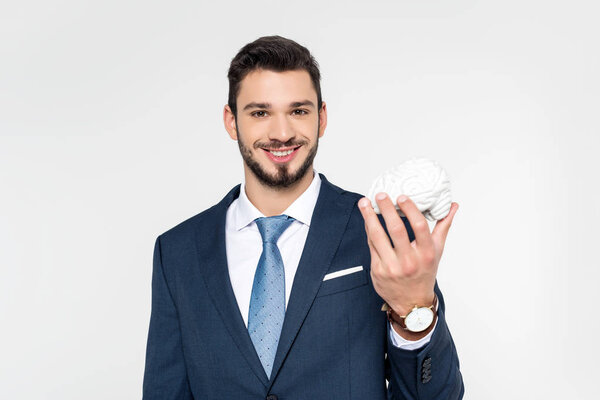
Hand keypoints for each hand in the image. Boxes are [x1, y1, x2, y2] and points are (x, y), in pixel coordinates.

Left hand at [358, 193, 458, 315]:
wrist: (412, 302)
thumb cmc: (425, 272)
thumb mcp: (437, 251)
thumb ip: (443, 226)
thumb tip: (452, 205)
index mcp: (426, 254)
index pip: (419, 227)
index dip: (410, 209)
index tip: (401, 196)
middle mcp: (409, 261)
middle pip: (396, 230)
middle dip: (386, 209)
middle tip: (381, 195)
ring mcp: (392, 266)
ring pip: (378, 237)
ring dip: (369, 217)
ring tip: (364, 203)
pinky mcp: (378, 270)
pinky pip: (371, 246)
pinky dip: (368, 231)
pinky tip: (366, 220)